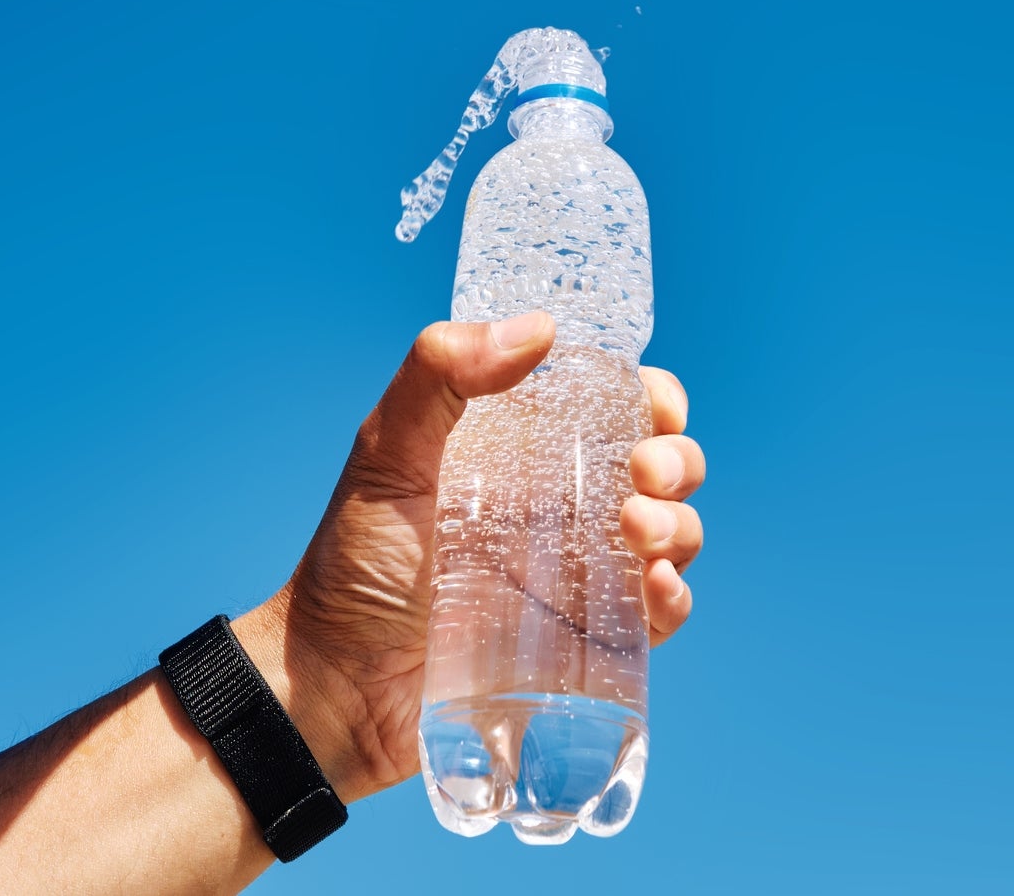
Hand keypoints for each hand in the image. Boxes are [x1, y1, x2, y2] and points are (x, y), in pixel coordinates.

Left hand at [237, 311, 703, 800]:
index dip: (655, 401)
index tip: (656, 407)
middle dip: (677, 462)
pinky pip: (657, 618)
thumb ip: (441, 373)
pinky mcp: (585, 648)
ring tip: (637, 532)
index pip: (618, 410)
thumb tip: (540, 328)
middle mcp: (563, 511)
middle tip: (644, 473)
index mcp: (527, 454)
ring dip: (679, 525)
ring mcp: (579, 579)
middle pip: (663, 470)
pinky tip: (654, 588)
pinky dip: (674, 598)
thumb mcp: (387, 453)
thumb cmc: (351, 562)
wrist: (334, 685)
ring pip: (672, 538)